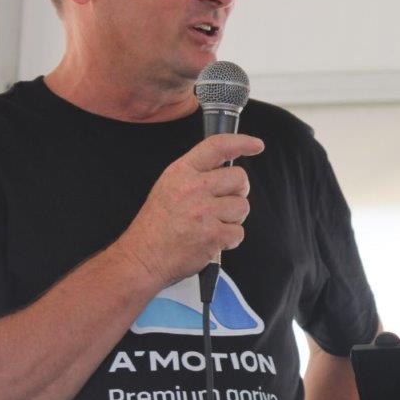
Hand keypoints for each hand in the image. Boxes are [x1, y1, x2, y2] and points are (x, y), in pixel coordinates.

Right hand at [112, 133, 264, 287]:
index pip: (217, 146)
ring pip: (243, 206)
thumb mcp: (169, 186)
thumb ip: (197, 174)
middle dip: (238, 191)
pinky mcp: (212, 235)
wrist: (142, 257)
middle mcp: (193, 188)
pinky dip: (230, 239)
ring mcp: (203, 212)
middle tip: (222, 204)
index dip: (241, 142)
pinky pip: (239, 232)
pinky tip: (213, 240)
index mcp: (181, 172)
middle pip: (239, 178)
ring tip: (213, 224)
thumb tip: (227, 168)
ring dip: (234, 218)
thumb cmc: (157, 225)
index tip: (256, 145)